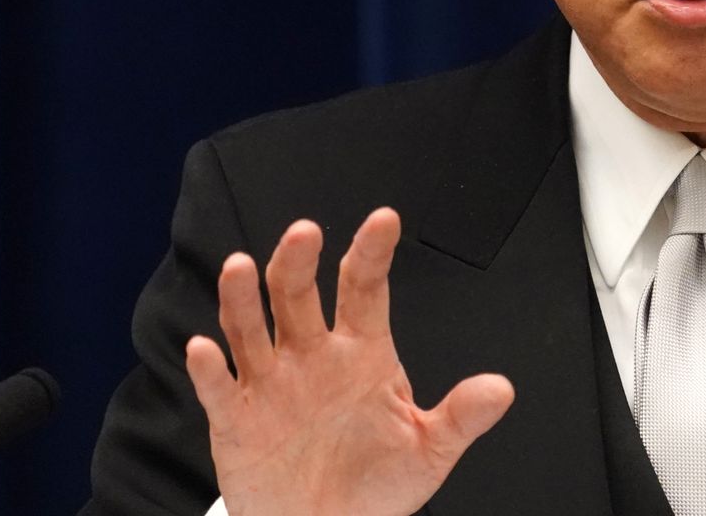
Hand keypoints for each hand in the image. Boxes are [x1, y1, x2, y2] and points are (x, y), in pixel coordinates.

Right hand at [185, 209, 514, 515]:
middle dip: (299, 261)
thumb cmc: (377, 485)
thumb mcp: (428, 450)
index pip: (366, 289)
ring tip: (240, 268)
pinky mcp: (236, 419)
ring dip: (242, 298)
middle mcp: (312, 355)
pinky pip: (220, 388)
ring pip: (250, 328)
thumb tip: (501, 390)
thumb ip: (460, 417)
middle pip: (298, 294)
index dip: (372, 253)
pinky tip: (204, 349)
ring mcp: (271, 382)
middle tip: (305, 233)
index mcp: (362, 351)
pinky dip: (208, 369)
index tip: (384, 220)